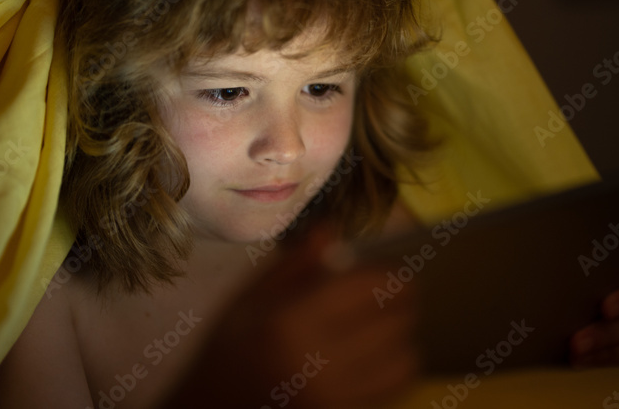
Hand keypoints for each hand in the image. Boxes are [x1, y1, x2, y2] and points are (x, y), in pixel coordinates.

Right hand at [184, 226, 418, 407]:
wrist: (215, 407)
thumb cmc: (230, 348)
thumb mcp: (250, 298)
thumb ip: (295, 264)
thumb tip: (332, 228)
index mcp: (292, 322)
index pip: (368, 287)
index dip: (388, 271)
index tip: (385, 266)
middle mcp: (319, 361)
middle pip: (394, 320)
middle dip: (400, 300)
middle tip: (391, 291)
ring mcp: (336, 395)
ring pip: (403, 356)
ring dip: (402, 333)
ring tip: (386, 322)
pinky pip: (394, 385)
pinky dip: (398, 364)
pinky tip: (380, 352)